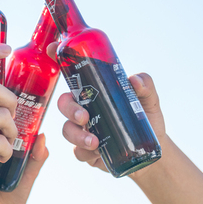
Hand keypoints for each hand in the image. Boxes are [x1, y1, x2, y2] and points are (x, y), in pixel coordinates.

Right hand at [49, 41, 165, 169]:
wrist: (149, 153)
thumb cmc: (146, 120)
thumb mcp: (149, 100)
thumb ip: (145, 85)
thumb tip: (134, 81)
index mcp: (95, 92)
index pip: (74, 74)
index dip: (59, 58)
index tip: (53, 49)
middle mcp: (85, 109)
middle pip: (64, 103)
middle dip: (69, 109)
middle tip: (84, 117)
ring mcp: (83, 130)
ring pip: (67, 130)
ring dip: (77, 136)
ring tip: (95, 143)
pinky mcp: (86, 152)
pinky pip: (77, 152)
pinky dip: (84, 152)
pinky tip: (97, 154)